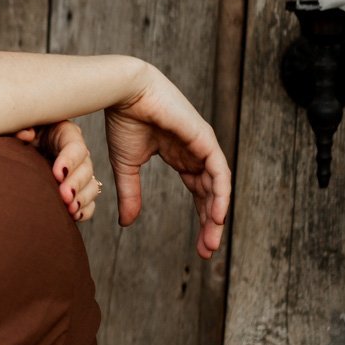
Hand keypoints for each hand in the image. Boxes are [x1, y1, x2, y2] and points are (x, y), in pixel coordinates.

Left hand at [16, 120, 101, 221]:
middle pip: (86, 168)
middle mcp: (75, 153)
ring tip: (70, 208)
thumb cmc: (15, 132)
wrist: (12, 151)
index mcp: (64, 133)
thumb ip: (21, 127)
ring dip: (82, 198)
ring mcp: (77, 171)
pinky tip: (75, 215)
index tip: (57, 174)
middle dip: (76, 183)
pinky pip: (88, 200)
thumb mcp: (17, 125)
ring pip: (90, 185)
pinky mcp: (75, 187)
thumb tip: (26, 135)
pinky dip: (85, 209)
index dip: (69, 161)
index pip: (75, 146)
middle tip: (64, 196)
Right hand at [103, 64, 230, 257]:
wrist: (123, 93)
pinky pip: (219, 171)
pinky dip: (220, 193)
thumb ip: (131, 194)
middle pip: (211, 194)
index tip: (200, 247)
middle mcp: (196, 153)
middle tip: (207, 251)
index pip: (199, 192)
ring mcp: (203, 146)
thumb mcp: (126, 167)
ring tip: (212, 238)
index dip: (200, 219)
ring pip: (218, 186)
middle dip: (209, 224)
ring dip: (216, 214)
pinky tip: (217, 214)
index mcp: (181, 157)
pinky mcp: (204, 138)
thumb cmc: (123, 120)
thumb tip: (126, 224)